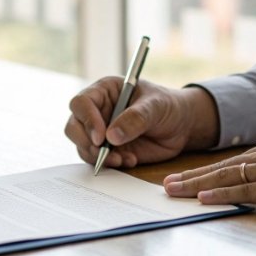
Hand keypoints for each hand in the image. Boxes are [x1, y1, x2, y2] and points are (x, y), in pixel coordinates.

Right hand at [65, 77, 218, 167]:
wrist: (181, 126)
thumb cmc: (167, 106)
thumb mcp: (156, 107)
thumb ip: (135, 118)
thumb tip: (111, 136)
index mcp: (104, 91)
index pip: (81, 103)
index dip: (87, 120)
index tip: (100, 137)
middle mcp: (97, 111)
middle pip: (74, 127)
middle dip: (86, 143)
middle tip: (104, 153)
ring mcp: (101, 132)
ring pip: (83, 146)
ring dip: (98, 157)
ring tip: (122, 159)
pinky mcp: (108, 150)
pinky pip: (97, 160)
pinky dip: (109, 164)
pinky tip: (130, 160)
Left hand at [164, 135, 255, 207]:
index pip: (230, 163)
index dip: (204, 171)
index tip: (183, 178)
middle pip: (221, 168)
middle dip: (192, 176)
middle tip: (167, 183)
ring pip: (226, 177)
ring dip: (197, 183)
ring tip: (174, 189)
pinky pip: (246, 190)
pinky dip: (223, 194)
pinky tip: (203, 198)